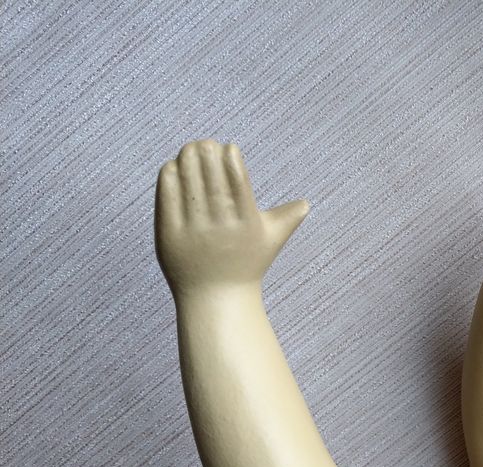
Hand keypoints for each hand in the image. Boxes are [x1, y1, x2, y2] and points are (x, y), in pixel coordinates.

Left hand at [155, 139, 308, 296]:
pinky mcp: (169, 234)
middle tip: (205, 143)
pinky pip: (168, 195)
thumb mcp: (271, 241)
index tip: (228, 147)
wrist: (217, 299)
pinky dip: (170, 176)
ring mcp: (193, 229)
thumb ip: (288, 219)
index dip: (230, 157)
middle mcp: (220, 225)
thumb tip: (306, 204)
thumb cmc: (247, 265)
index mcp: (247, 222)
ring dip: (187, 158)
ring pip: (188, 180)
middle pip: (210, 176)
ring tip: (190, 150)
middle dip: (206, 152)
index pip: (237, 178)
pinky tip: (174, 166)